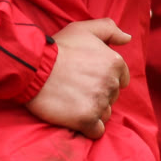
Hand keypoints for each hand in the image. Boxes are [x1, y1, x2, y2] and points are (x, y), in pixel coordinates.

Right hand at [28, 18, 132, 137]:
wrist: (32, 67)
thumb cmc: (58, 48)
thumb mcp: (83, 29)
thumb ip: (109, 29)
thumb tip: (127, 38)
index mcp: (115, 62)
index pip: (120, 80)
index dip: (104, 80)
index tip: (86, 78)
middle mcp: (111, 83)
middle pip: (112, 98)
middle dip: (97, 95)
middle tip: (75, 88)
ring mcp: (99, 102)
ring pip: (105, 114)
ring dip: (92, 112)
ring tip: (72, 102)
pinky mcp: (86, 119)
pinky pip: (96, 131)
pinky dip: (88, 128)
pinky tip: (74, 118)